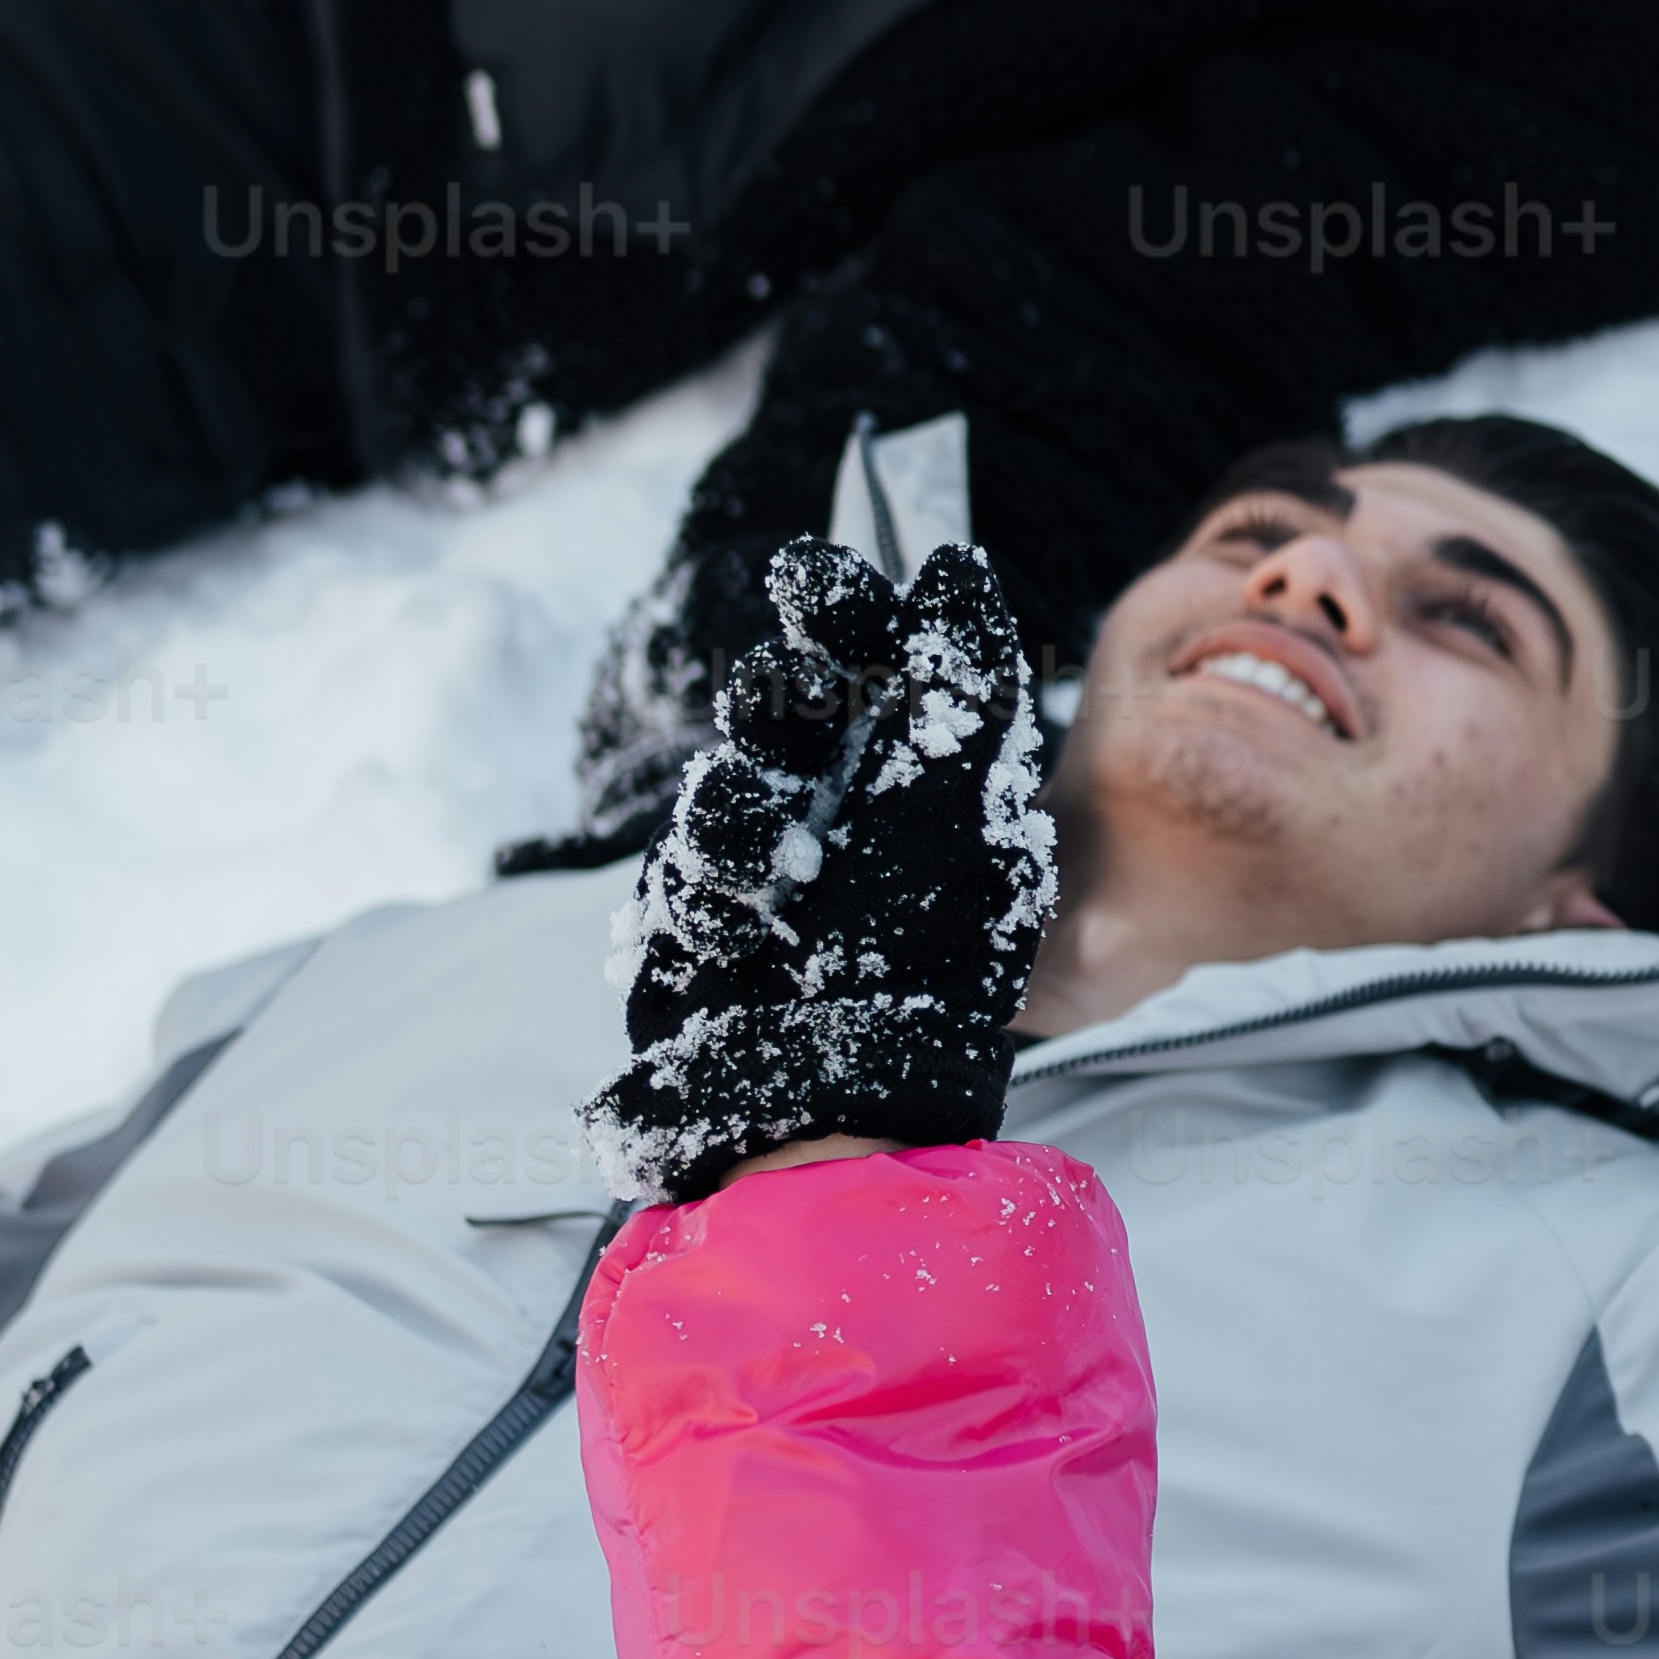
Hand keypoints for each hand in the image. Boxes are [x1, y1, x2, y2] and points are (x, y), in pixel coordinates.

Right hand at [597, 537, 1055, 1200]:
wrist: (865, 1096)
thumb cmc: (933, 960)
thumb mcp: (976, 811)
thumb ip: (965, 687)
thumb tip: (954, 562)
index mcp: (898, 763)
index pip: (857, 650)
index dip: (838, 606)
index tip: (827, 587)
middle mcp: (824, 800)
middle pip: (776, 702)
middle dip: (784, 696)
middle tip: (806, 698)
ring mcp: (753, 863)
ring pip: (720, 788)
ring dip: (746, 809)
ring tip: (786, 856)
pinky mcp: (696, 923)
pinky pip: (682, 883)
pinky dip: (713, 894)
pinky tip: (745, 919)